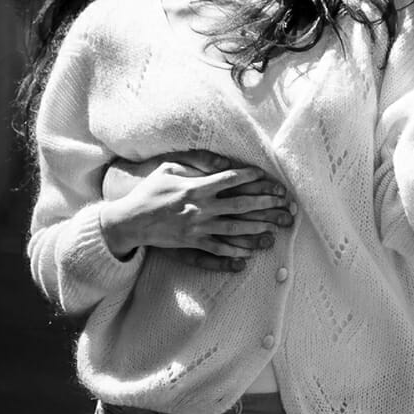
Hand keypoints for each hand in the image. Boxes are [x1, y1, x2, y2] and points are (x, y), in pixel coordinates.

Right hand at [99, 157, 292, 266]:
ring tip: (275, 227)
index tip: (268, 176)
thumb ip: (196, 161)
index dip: (251, 177)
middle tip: (283, 202)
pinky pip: (218, 248)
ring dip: (256, 227)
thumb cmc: (150, 191)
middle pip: (240, 204)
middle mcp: (201, 207)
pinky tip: (250, 252)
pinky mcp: (192, 243)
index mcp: (196, 187)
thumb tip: (222, 161)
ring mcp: (197, 227)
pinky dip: (235, 250)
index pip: (231, 179)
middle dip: (264, 203)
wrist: (130, 220)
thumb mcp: (169, 167)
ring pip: (234, 228)